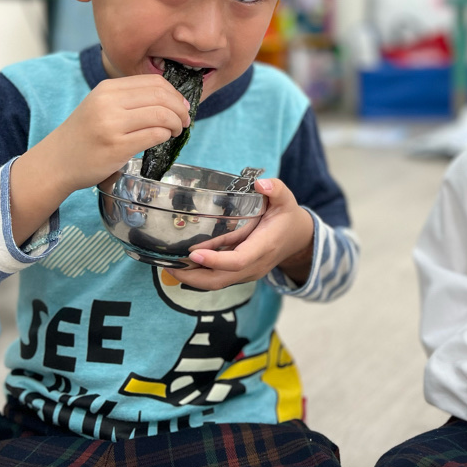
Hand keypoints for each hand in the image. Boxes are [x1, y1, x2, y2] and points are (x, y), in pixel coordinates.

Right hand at [9, 75, 190, 244]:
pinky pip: (154, 135)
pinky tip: (164, 139)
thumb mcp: (101, 106)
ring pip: (161, 115)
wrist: (56, 162)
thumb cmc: (84, 135)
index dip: (175, 94)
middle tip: (185, 120)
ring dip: (176, 123)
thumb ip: (130, 99)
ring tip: (177, 131)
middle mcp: (108, 103)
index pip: (154, 82)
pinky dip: (166, 136)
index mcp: (107, 89)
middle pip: (161, 96)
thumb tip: (173, 99)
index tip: (182, 105)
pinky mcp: (117, 147)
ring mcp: (112, 125)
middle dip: (180, 109)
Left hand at [178, 178, 314, 290]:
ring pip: (217, 282)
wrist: (298, 239)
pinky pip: (218, 276)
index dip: (215, 260)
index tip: (194, 253)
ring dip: (192, 277)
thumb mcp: (286, 199)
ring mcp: (247, 271)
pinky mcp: (241, 272)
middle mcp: (254, 264)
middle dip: (193, 277)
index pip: (238, 260)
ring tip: (169, 265)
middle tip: (168, 266)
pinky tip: (183, 262)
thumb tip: (261, 184)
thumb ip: (276, 189)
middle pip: (220, 280)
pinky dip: (200, 272)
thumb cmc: (288, 218)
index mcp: (264, 246)